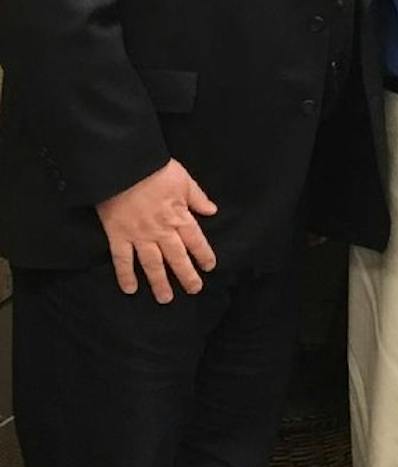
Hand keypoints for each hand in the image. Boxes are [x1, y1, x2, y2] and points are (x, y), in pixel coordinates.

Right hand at [95, 159, 217, 302]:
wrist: (123, 167)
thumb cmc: (155, 170)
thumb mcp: (184, 179)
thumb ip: (197, 198)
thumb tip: (212, 210)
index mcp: (178, 216)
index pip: (195, 241)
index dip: (203, 254)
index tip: (210, 267)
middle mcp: (160, 231)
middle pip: (176, 257)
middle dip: (186, 275)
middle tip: (194, 289)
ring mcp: (138, 236)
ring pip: (151, 264)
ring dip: (159, 282)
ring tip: (165, 298)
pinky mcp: (117, 236)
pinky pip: (122, 260)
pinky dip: (125, 275)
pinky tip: (130, 289)